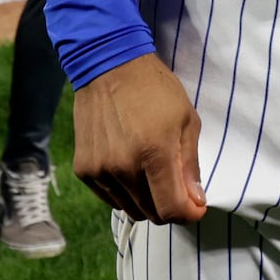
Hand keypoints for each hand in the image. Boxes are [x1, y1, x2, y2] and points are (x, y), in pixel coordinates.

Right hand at [73, 53, 206, 223]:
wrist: (107, 65)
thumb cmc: (154, 89)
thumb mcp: (186, 119)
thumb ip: (190, 165)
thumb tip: (196, 202)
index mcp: (154, 153)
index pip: (172, 210)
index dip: (189, 214)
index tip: (195, 204)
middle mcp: (124, 168)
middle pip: (152, 214)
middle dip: (169, 206)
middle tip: (174, 185)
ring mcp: (100, 170)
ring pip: (131, 209)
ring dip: (146, 200)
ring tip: (149, 171)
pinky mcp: (84, 170)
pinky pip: (110, 198)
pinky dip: (124, 192)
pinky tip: (128, 166)